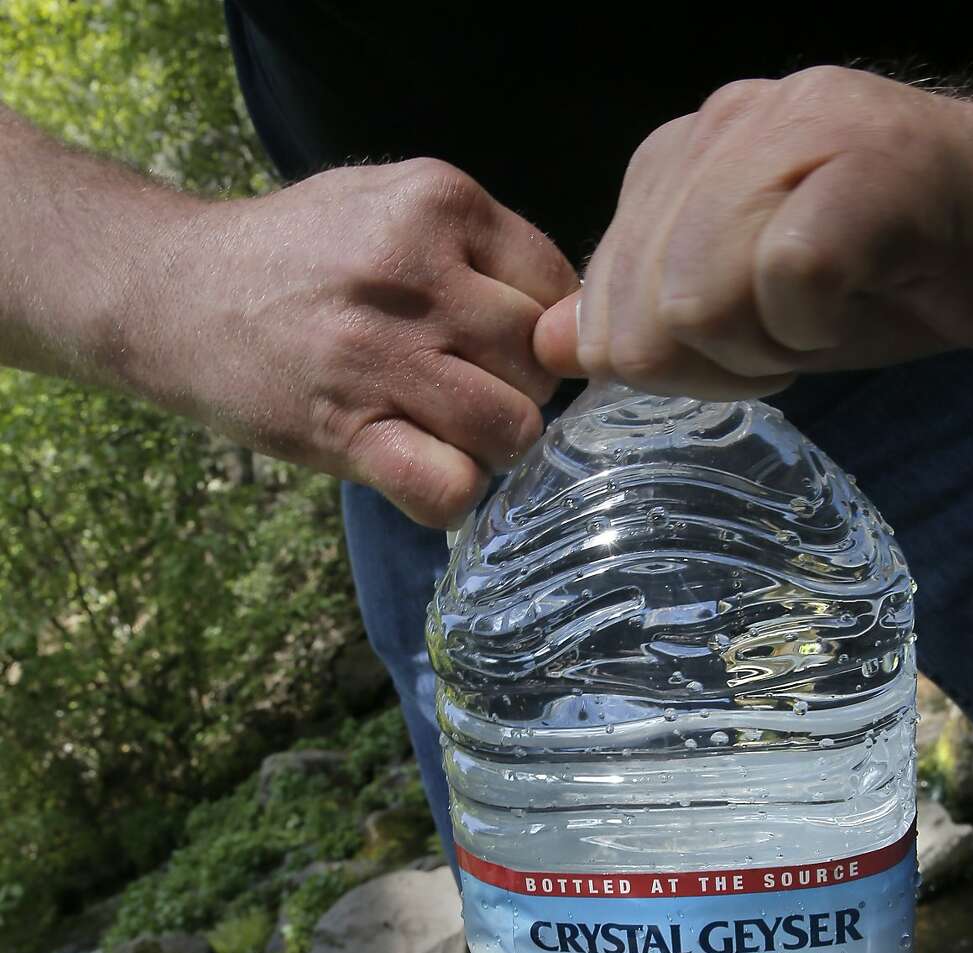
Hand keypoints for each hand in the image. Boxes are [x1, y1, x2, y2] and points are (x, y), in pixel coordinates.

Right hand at [142, 161, 577, 525]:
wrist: (171, 291)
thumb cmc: (293, 255)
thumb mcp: (385, 202)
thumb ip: (476, 246)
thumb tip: (565, 321)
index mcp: (440, 202)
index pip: (559, 291)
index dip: (542, 335)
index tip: (498, 350)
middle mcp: (416, 273)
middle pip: (539, 366)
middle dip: (518, 392)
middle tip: (463, 395)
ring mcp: (380, 355)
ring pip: (511, 430)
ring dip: (490, 449)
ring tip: (442, 432)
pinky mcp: (345, 430)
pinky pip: (449, 486)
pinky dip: (450, 496)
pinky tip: (420, 474)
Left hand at [533, 67, 972, 395]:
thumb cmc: (904, 274)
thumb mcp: (755, 317)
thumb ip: (654, 324)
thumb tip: (554, 344)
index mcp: (686, 157)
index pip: (604, 302)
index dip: (671, 362)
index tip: (754, 346)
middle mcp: (728, 124)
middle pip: (640, 312)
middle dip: (713, 365)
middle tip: (797, 339)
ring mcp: (798, 131)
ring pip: (697, 296)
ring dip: (767, 348)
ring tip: (832, 316)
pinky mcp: (868, 164)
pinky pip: (785, 279)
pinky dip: (819, 326)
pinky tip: (862, 303)